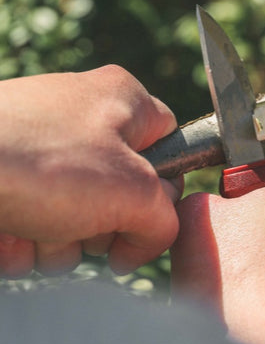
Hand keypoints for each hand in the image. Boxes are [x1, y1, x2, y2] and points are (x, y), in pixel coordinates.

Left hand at [0, 65, 180, 275]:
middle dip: (104, 227)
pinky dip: (25, 242)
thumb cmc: (41, 165)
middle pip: (120, 192)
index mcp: (120, 100)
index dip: (165, 188)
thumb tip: (149, 241)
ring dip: (62, 243)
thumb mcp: (132, 192)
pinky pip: (34, 224)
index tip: (147, 219)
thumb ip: (165, 219)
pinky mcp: (5, 179)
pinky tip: (9, 235)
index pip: (170, 144)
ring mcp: (38, 148)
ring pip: (76, 218)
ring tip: (37, 230)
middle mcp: (80, 117)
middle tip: (85, 226)